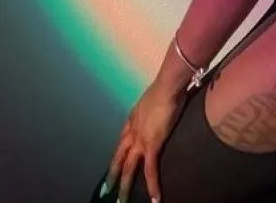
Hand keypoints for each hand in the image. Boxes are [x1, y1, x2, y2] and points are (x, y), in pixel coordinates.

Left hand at [101, 81, 185, 202]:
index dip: (118, 154)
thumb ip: (153, 108)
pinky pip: (150, 170)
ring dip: (124, 186)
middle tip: (106, 191)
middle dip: (112, 175)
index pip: (122, 141)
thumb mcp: (154, 99)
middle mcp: (132, 131)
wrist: (167, 86)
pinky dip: (152, 185)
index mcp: (133, 119)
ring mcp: (140, 140)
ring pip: (128, 168)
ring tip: (121, 201)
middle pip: (119, 157)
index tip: (114, 164)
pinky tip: (155, 198)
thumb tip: (159, 109)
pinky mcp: (151, 145)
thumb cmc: (165, 88)